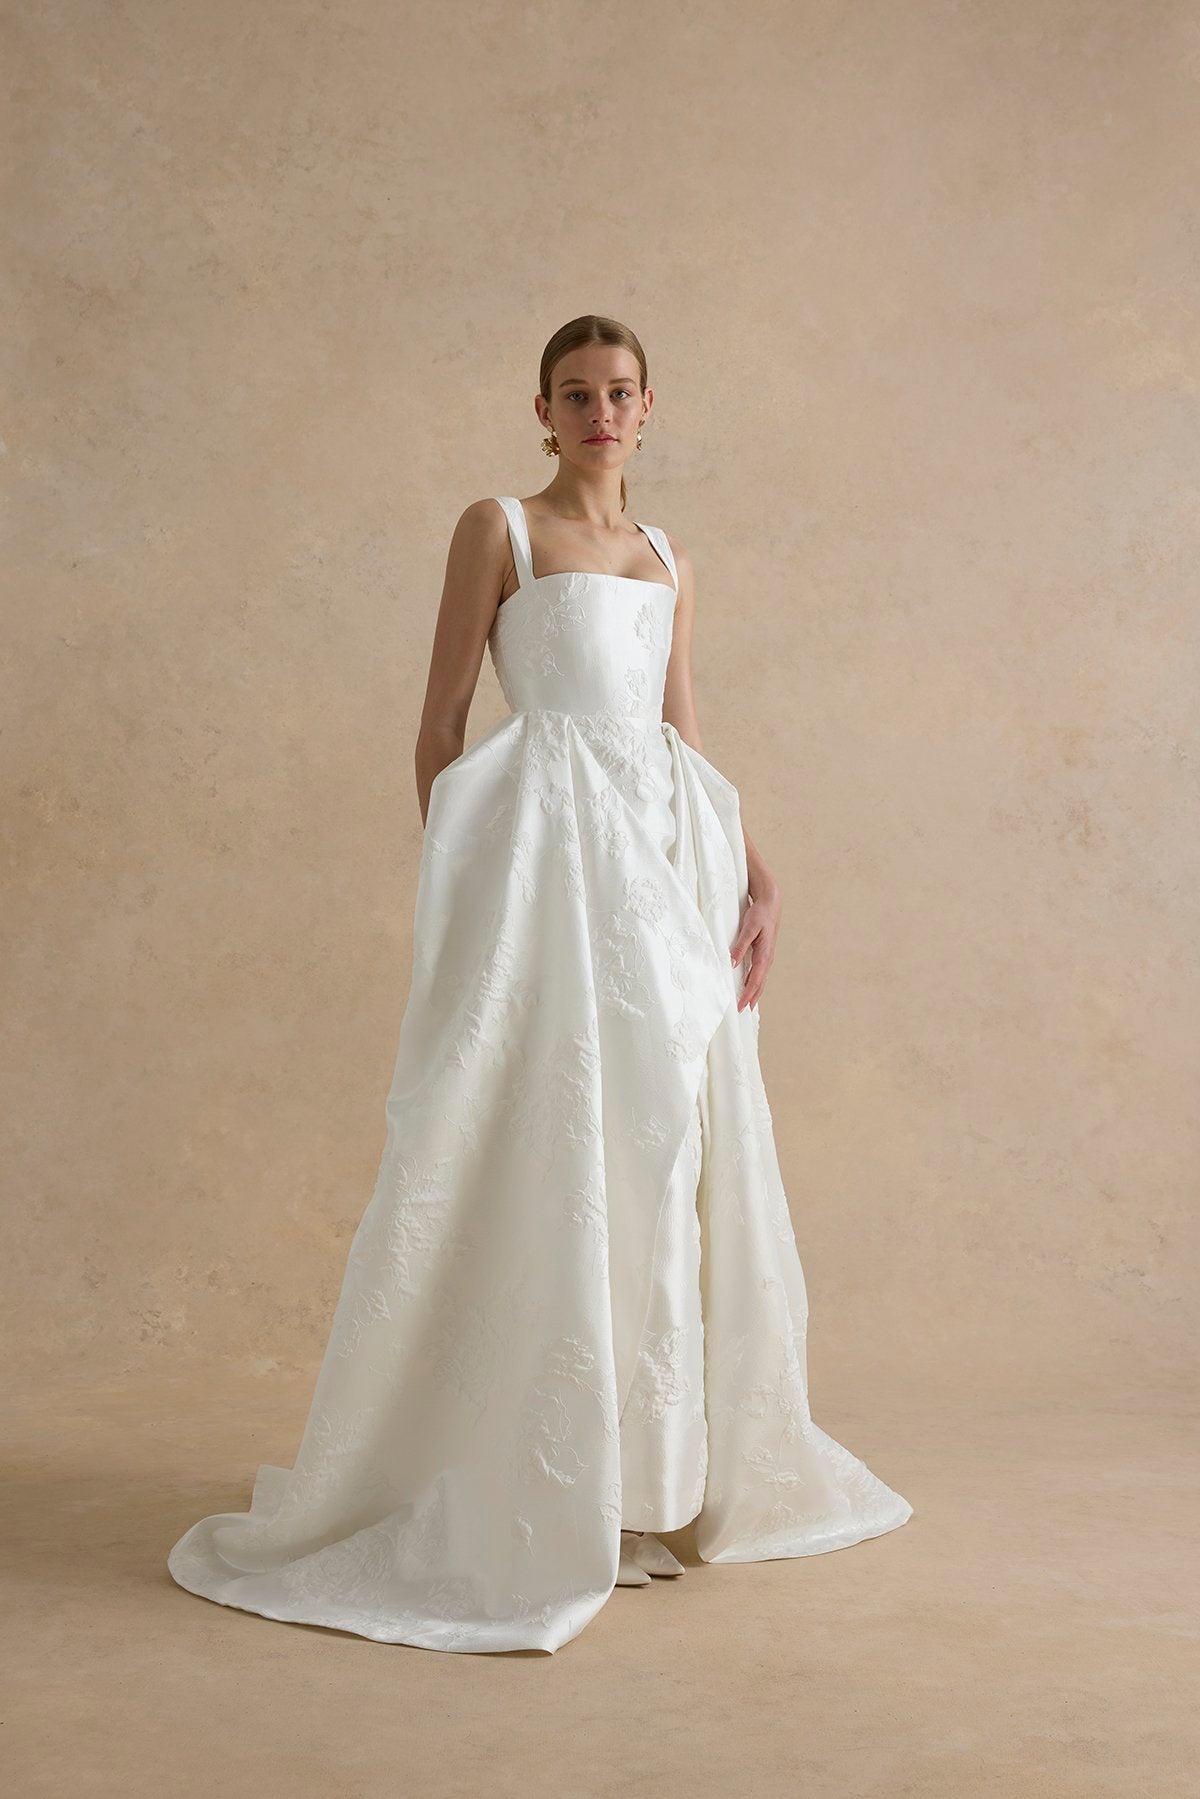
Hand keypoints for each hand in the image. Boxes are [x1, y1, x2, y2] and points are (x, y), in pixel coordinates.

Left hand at [730, 884, 780, 1009]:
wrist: (770, 905)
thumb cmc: (759, 915)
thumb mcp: (748, 928)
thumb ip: (740, 946)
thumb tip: (731, 963)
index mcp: (764, 955)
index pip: (755, 980)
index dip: (748, 994)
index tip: (741, 1006)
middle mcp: (767, 959)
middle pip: (759, 984)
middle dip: (751, 999)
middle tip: (742, 1012)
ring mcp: (767, 958)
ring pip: (760, 980)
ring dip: (754, 993)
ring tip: (747, 1006)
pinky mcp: (764, 954)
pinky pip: (759, 973)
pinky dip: (755, 984)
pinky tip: (749, 988)